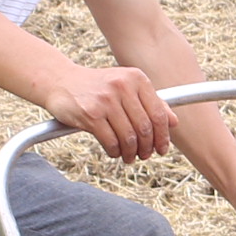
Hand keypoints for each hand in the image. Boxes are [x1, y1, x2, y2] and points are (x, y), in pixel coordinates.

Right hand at [44, 63, 173, 160]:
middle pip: (145, 128)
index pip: (158, 113)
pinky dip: (115, 152)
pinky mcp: (90, 114)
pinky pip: (111, 142)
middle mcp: (122, 86)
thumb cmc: (97, 87)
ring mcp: (106, 100)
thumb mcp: (126, 87)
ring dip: (131, 152)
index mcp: (136, 78)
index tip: (162, 148)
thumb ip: (151, 102)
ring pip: (129, 137)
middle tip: (145, 155)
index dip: (163, 136)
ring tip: (129, 156)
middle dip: (147, 147)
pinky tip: (114, 152)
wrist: (61, 81)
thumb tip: (174, 122)